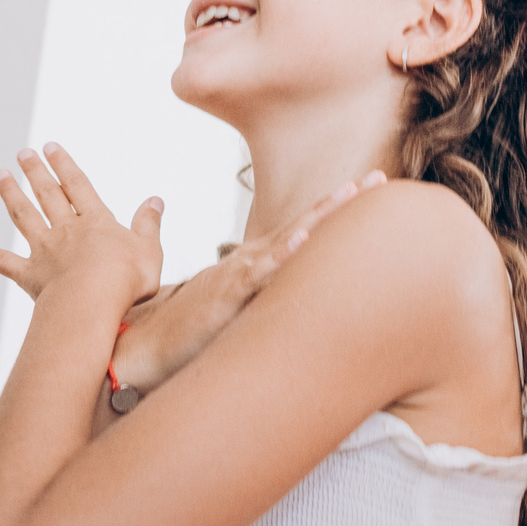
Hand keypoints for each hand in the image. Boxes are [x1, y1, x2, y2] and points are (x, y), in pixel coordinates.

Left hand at [0, 145, 161, 306]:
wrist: (92, 304)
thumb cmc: (126, 280)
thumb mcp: (149, 249)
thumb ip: (149, 224)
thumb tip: (155, 200)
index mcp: (95, 222)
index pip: (77, 185)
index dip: (64, 165)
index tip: (51, 147)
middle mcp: (66, 230)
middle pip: (47, 194)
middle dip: (35, 171)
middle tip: (23, 153)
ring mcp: (44, 251)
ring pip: (23, 217)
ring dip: (10, 194)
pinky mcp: (29, 276)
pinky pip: (2, 262)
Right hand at [111, 172, 384, 393]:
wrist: (147, 346)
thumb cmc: (191, 328)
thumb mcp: (238, 307)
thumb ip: (263, 296)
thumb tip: (292, 292)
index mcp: (256, 262)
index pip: (302, 228)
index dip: (335, 208)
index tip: (369, 187)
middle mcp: (251, 261)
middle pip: (304, 224)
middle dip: (342, 202)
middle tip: (380, 178)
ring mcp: (238, 275)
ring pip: (286, 241)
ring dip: (319, 217)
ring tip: (350, 194)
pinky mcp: (225, 297)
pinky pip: (256, 275)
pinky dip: (279, 257)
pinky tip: (302, 241)